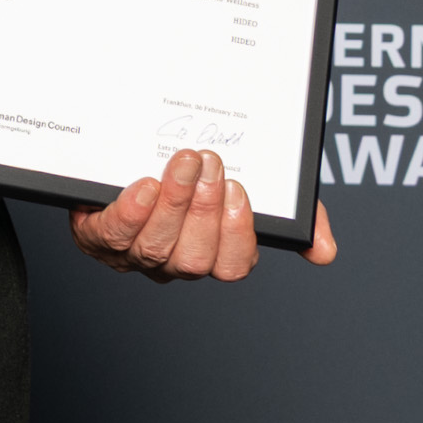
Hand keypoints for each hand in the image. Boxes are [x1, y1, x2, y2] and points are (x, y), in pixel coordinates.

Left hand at [70, 149, 337, 283]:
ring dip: (172, 203)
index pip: (232, 266)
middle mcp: (174, 260)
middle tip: (207, 163)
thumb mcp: (246, 185)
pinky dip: (131, 213)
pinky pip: (114, 234)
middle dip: (203, 211)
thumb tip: (325, 252)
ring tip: (181, 161)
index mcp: (211, 252)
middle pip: (194, 259)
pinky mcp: (97, 235)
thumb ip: (290, 213)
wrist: (119, 156)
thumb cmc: (190, 176)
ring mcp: (134, 252)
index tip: (238, 191)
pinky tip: (143, 187)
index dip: (236, 234)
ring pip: (156, 246)